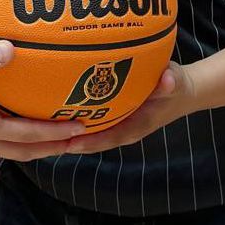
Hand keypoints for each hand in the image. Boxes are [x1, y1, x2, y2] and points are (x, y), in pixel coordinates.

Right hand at [0, 41, 84, 160]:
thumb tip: (9, 48)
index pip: (28, 135)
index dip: (56, 132)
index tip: (81, 127)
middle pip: (25, 151)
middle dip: (53, 148)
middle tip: (79, 141)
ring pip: (12, 150)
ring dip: (36, 146)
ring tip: (56, 137)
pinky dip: (16, 138)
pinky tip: (17, 123)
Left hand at [56, 62, 198, 155]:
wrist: (182, 90)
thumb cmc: (176, 86)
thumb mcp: (175, 84)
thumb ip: (170, 83)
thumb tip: (167, 79)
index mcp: (134, 127)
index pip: (107, 139)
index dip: (88, 143)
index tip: (67, 144)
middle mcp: (122, 128)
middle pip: (92, 139)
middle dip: (70, 140)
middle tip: (44, 137)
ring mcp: (118, 122)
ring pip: (90, 131)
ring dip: (69, 130)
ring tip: (42, 126)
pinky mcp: (114, 114)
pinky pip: (93, 119)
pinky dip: (77, 117)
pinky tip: (57, 109)